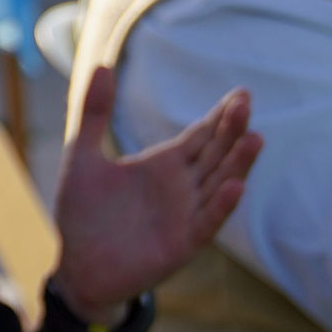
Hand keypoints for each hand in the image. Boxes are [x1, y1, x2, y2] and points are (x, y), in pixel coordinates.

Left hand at [49, 63, 259, 320]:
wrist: (76, 267)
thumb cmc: (83, 213)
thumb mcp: (82, 156)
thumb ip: (94, 113)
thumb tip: (101, 65)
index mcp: (163, 165)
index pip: (202, 136)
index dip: (221, 116)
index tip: (242, 93)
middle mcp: (181, 188)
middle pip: (216, 154)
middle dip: (232, 130)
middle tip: (246, 103)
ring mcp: (185, 216)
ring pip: (219, 184)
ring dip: (237, 164)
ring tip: (255, 138)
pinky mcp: (181, 244)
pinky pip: (206, 222)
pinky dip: (221, 205)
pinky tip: (236, 185)